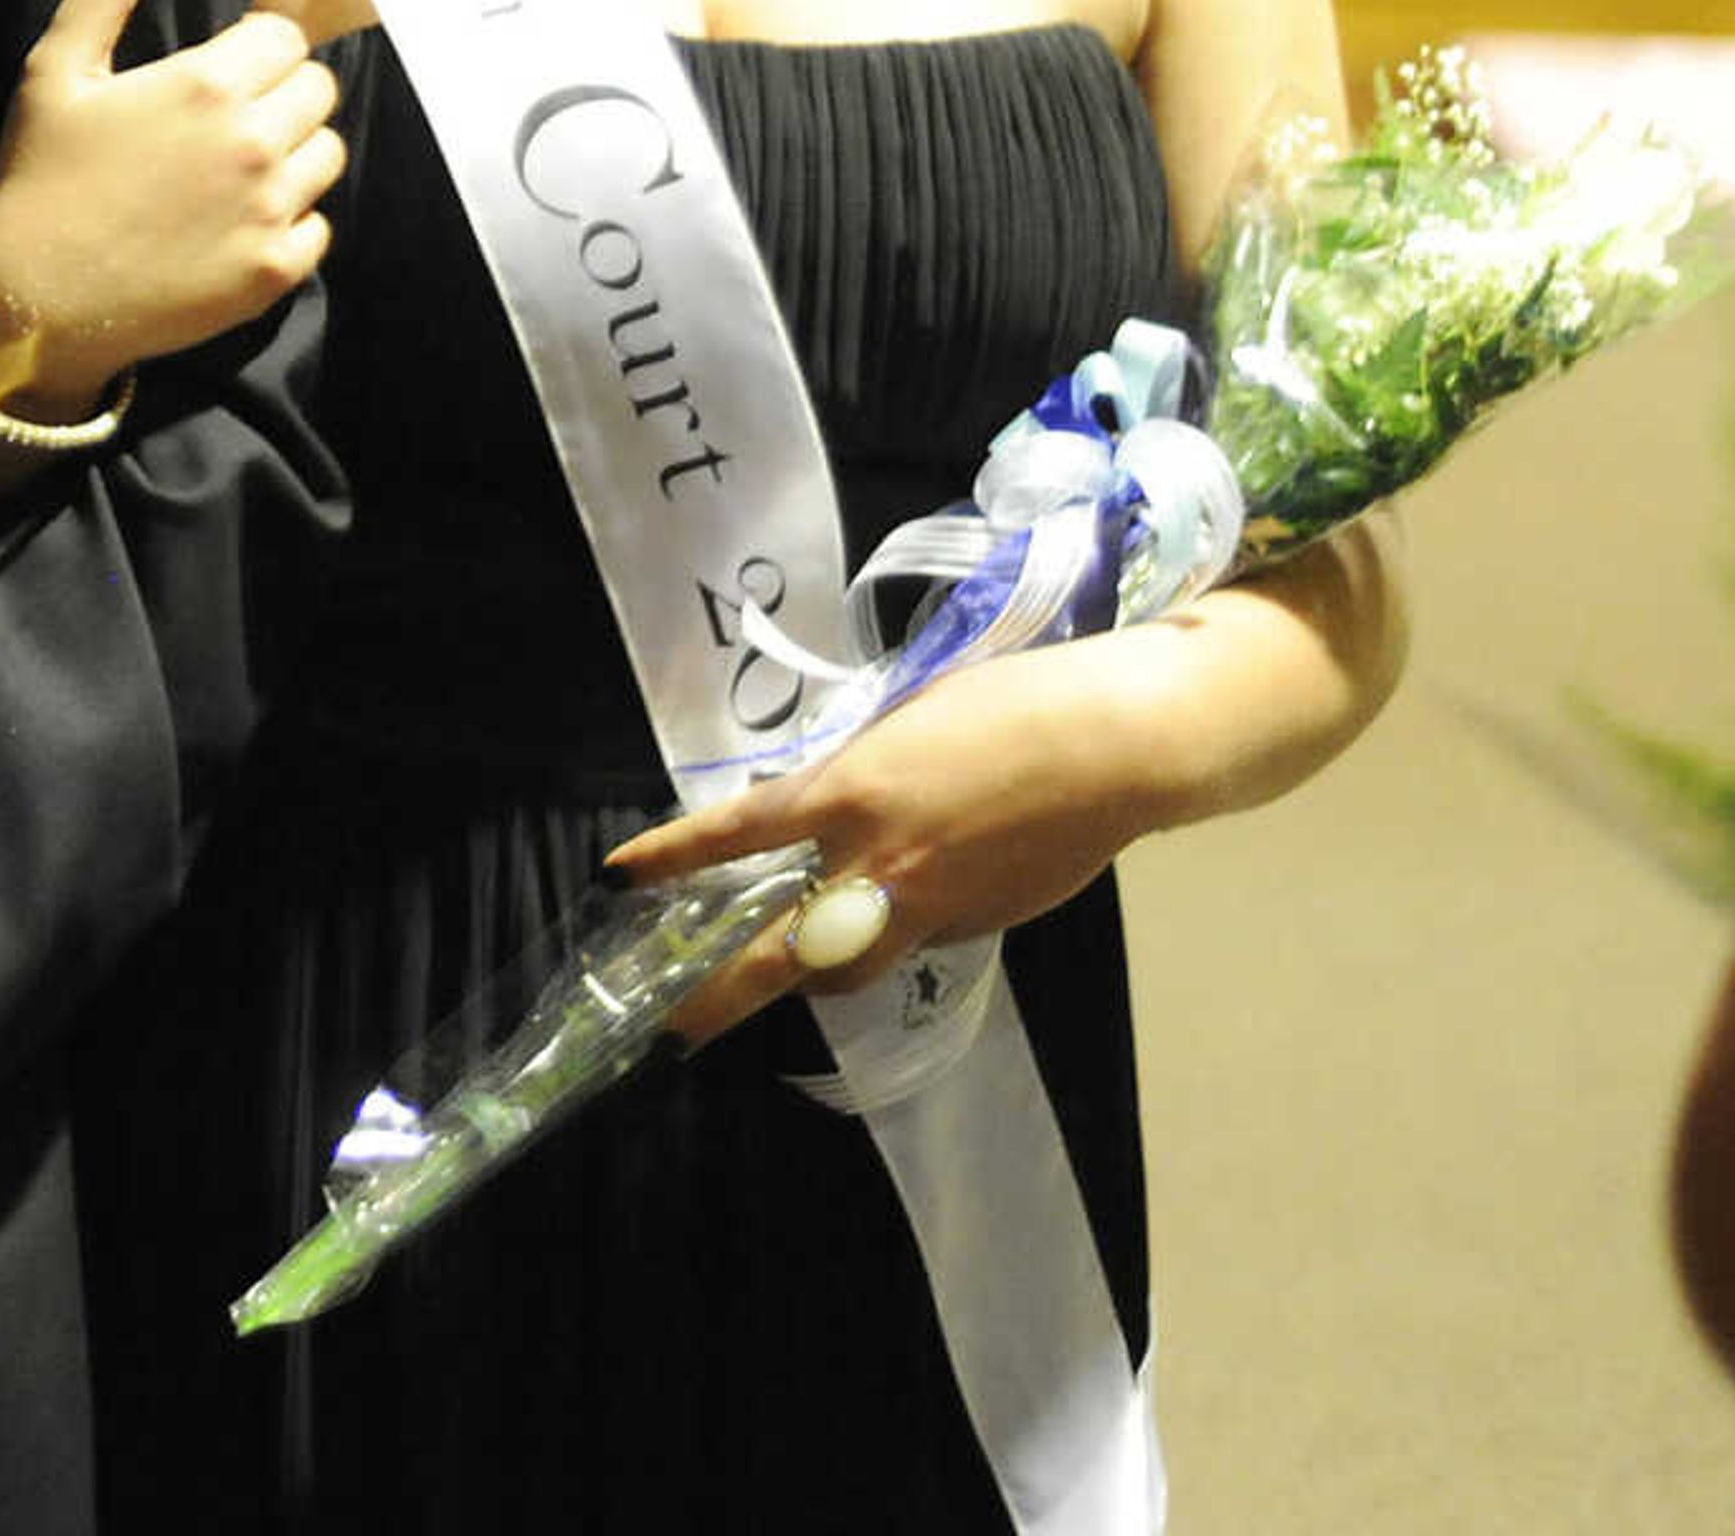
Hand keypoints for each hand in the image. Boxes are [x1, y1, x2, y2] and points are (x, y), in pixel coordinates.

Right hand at [0, 0, 341, 414]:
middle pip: (318, 89)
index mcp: (207, 83)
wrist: (31, 304)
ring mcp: (270, 211)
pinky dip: (289, 223)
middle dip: (281, 94)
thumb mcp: (56, 70)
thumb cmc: (37, 178)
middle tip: (229, 120)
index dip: (253, 47)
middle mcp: (254, 142)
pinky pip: (318, 227)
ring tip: (236, 172)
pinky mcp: (274, 271)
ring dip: (293, 155)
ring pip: (328, 154)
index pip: (284, 36)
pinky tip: (235, 226)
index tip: (218, 71)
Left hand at [606, 634, 1172, 1048]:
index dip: (672, 855)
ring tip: (788, 965)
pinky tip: (919, 888)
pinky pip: (916, 940)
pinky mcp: (979, 928)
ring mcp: (929, 908)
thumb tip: (828, 812)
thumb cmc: (1006, 704)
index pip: (736, 833)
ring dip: (814, 970)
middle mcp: (876, 864)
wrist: (1113, 744)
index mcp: (847, 793)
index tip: (621, 875)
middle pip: (782, 954)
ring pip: (848, 966)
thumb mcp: (903, 725)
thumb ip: (855, 779)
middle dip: (722, 998)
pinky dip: (898, 926)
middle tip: (674, 1030)